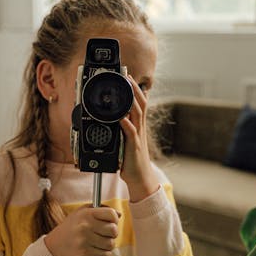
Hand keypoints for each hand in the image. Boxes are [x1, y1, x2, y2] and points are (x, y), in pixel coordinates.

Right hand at [44, 205, 119, 255]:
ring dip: (107, 246)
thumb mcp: (80, 213)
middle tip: (105, 235)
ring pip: (111, 244)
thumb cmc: (70, 229)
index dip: (114, 219)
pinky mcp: (85, 255)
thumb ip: (99, 210)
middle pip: (114, 230)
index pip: (111, 214)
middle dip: (112, 234)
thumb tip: (119, 214)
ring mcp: (84, 241)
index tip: (111, 222)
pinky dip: (105, 255)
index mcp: (86, 214)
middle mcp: (85, 226)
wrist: (54, 247)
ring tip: (98, 244)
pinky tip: (97, 252)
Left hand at [119, 75, 159, 200]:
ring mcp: (137, 137)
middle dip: (134, 88)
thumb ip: (122, 129)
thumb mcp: (127, 141)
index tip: (128, 77)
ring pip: (137, 114)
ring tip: (127, 89)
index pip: (139, 103)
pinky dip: (126, 123)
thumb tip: (114, 118)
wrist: (141, 179)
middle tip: (128, 76)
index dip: (135, 90)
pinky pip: (130, 132)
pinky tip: (121, 117)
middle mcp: (139, 129)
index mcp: (138, 127)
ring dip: (132, 100)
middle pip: (140, 103)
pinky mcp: (133, 146)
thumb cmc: (132, 161)